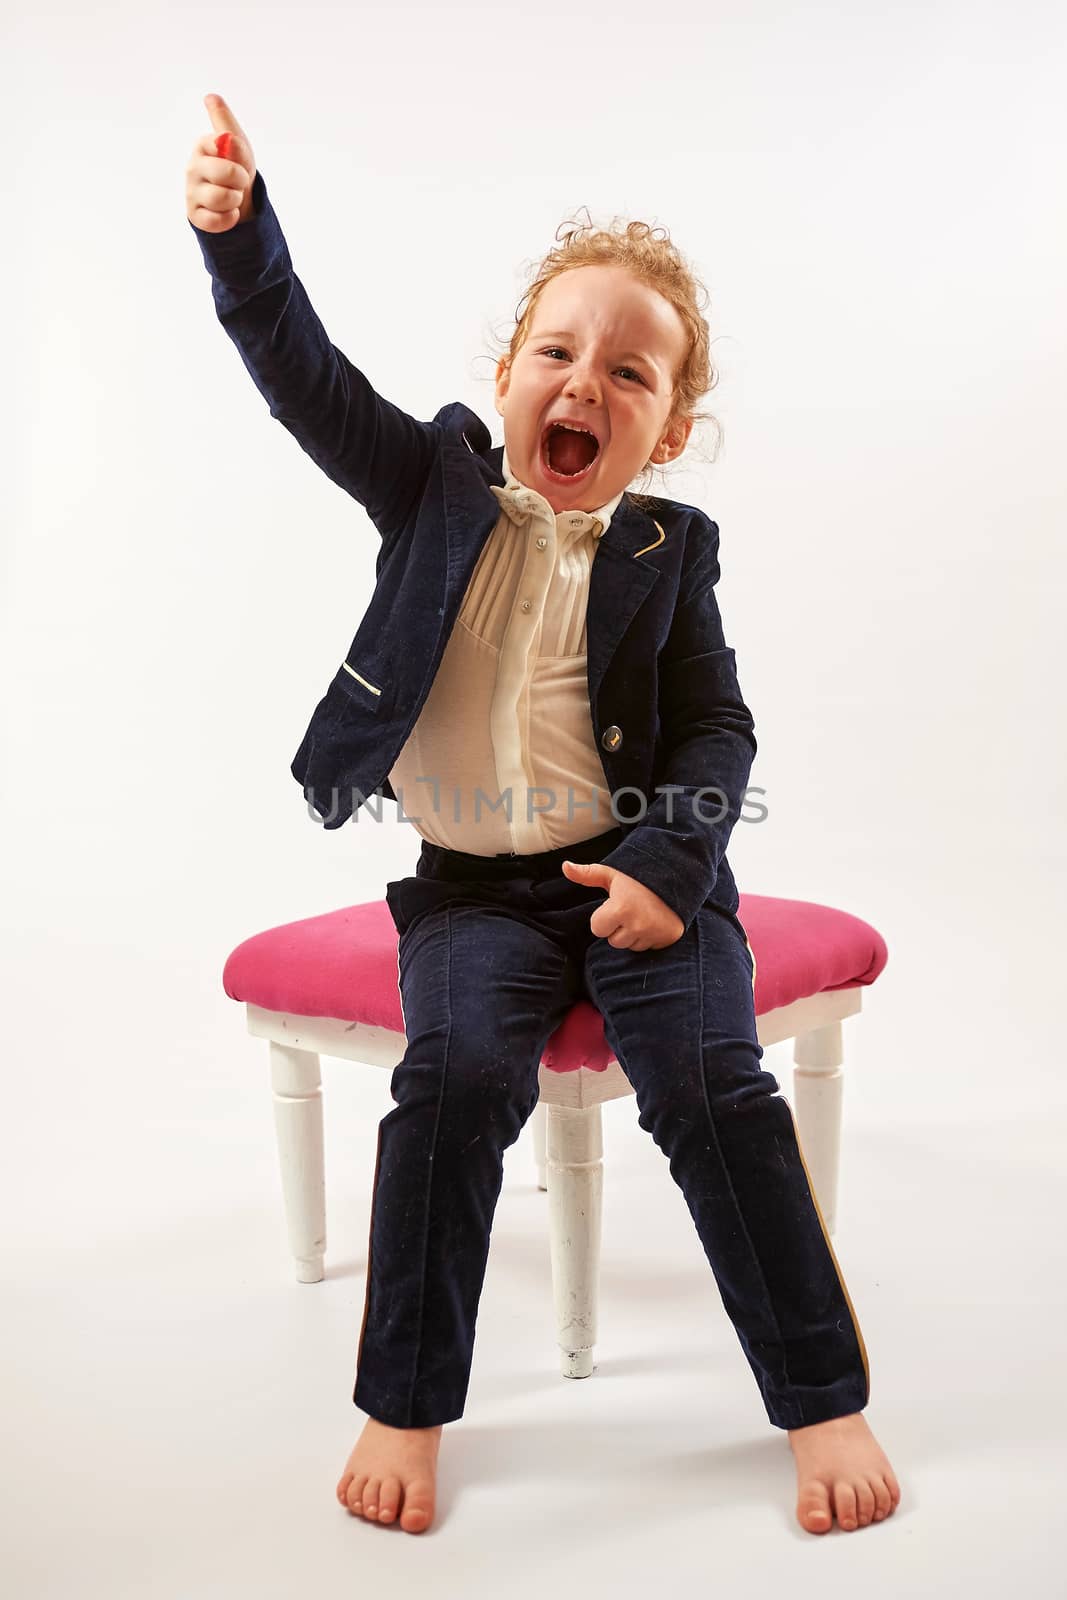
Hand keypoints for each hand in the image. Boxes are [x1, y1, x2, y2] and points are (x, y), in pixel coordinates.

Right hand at [185, 92, 257, 231]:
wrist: (238, 200)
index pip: (223, 144)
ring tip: (231, 197)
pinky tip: (227, 212)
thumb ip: (227, 125)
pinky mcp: (194, 215)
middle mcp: (192, 167)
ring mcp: (190, 192)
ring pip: (221, 198)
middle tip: (239, 182)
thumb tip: (210, 97)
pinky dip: (229, 219)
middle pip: (225, 172)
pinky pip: (217, 221)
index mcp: (202, 145)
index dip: (239, 156)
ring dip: (235, 200)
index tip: (237, 159)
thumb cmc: (237, 168)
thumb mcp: (239, 146)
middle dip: (241, 180)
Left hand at [561, 860, 684, 949]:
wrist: (676, 876)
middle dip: (617, 928)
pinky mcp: (667, 938)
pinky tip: (652, 921)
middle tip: (629, 910)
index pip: (597, 928)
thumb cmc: (638, 877)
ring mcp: (653, 933)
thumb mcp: (613, 874)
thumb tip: (565, 866)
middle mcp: (637, 924)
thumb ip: (587, 874)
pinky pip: (647, 948)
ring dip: (632, 934)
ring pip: (630, 946)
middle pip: (613, 941)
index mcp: (620, 908)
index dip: (603, 917)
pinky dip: (648, 938)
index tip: (614, 904)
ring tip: (641, 915)